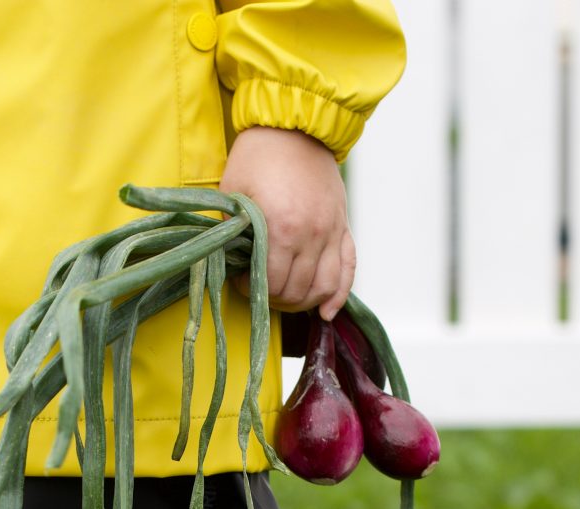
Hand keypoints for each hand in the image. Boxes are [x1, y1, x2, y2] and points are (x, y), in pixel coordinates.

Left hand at [218, 126, 356, 320]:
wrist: (294, 126)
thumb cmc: (258, 157)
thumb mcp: (234, 194)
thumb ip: (233, 232)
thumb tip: (230, 266)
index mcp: (282, 228)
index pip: (271, 282)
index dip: (251, 290)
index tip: (240, 281)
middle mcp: (312, 234)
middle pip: (297, 290)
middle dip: (275, 298)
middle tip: (259, 291)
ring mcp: (332, 231)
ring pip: (324, 287)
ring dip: (304, 302)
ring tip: (285, 299)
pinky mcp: (343, 226)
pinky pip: (348, 269)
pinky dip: (339, 295)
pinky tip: (327, 312)